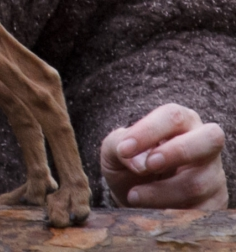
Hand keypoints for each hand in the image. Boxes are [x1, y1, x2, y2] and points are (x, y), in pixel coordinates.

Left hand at [101, 103, 226, 209]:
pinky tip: (151, 210)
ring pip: (198, 182)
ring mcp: (214, 175)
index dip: (149, 131)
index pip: (173, 116)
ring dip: (161, 192)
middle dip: (177, 152)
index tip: (124, 149)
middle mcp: (204, 144)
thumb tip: (139, 162)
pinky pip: (200, 211)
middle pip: (209, 138)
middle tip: (147, 166)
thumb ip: (118, 144)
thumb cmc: (127, 163)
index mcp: (180, 122)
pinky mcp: (215, 203)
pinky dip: (170, 212)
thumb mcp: (114, 149)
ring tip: (134, 195)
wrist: (132, 196)